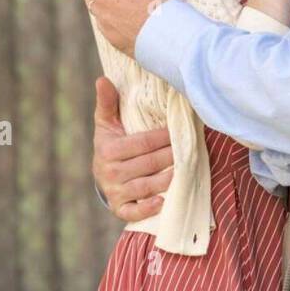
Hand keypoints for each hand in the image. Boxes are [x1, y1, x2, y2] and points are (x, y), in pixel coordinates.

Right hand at [91, 76, 172, 221]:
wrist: (101, 174)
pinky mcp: (120, 208)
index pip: (143, 143)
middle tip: (188, 149)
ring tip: (183, 169)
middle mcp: (110, 173)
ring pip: (147, 186)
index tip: (178, 132)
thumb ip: (107, 102)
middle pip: (149, 164)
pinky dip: (149, 208)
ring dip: (167, 179)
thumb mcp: (106, 123)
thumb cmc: (110, 143)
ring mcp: (115, 192)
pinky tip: (163, 201)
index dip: (163, 138)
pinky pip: (135, 211)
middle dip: (170, 156)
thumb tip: (103, 79)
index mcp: (108, 150)